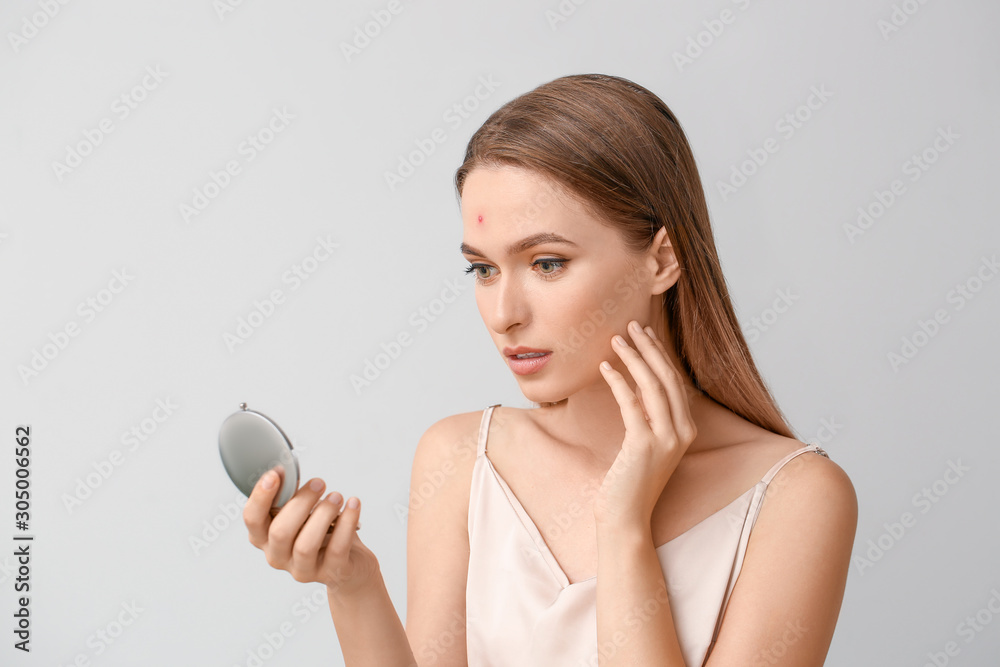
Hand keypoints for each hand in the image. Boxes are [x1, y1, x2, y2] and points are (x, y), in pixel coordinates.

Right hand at [243, 468, 379, 598]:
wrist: (350, 565)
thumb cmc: (322, 532)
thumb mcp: (303, 513)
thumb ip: (292, 498)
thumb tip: (289, 473)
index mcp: (265, 538)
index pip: (252, 519)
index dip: (261, 496)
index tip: (276, 473)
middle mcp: (279, 557)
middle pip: (280, 532)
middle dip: (300, 503)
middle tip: (319, 483)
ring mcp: (304, 569)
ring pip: (306, 545)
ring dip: (323, 514)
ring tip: (336, 496)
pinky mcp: (332, 573)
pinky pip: (337, 548)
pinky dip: (347, 522)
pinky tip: (353, 504)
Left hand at [594, 319, 697, 527]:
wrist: (626, 519)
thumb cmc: (629, 482)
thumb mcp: (643, 443)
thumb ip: (646, 416)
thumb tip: (634, 384)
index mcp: (687, 430)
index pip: (675, 381)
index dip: (660, 354)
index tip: (645, 334)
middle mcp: (683, 432)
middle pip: (668, 377)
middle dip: (649, 347)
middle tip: (631, 325)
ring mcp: (667, 440)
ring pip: (653, 385)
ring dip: (633, 358)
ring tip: (615, 339)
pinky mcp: (644, 445)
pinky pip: (631, 403)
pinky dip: (618, 381)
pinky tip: (604, 367)